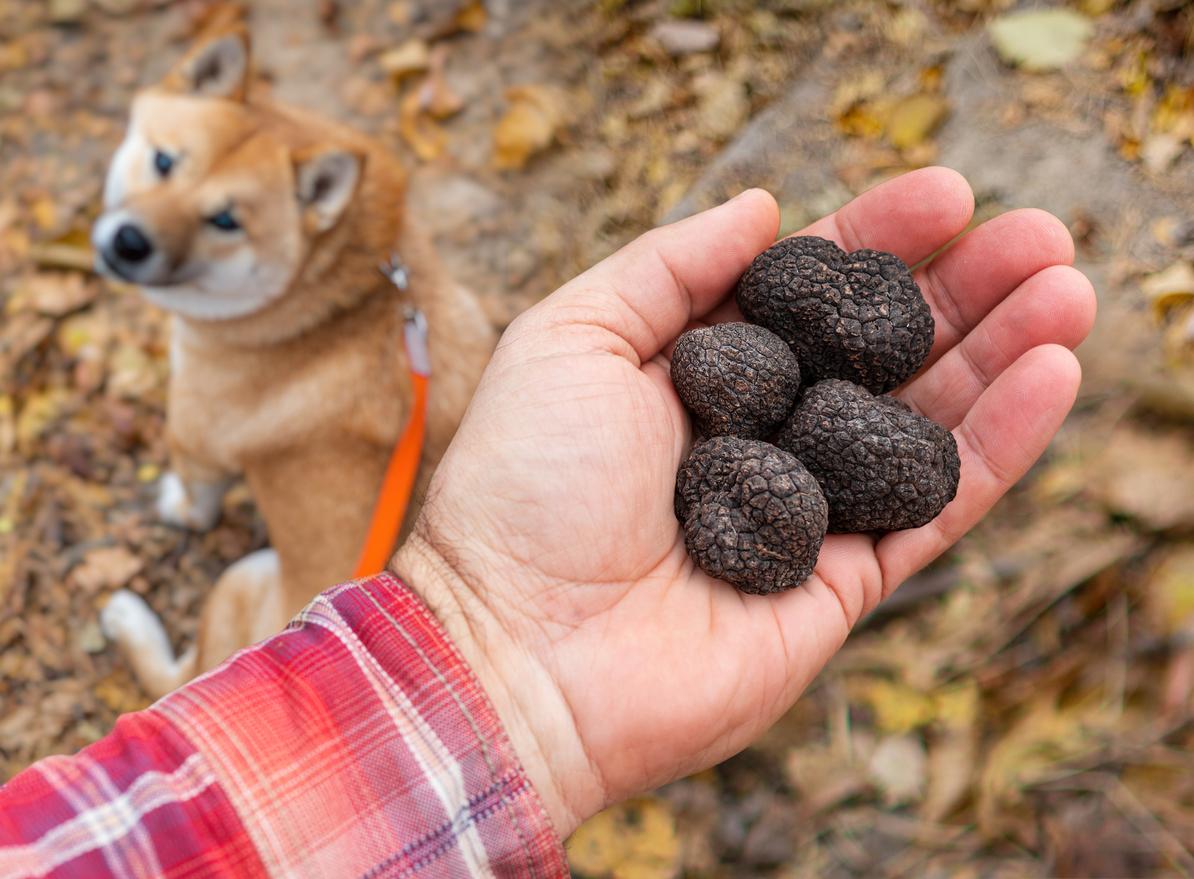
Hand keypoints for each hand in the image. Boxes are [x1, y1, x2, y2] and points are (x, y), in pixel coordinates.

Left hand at [390, 168, 1095, 835]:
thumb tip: (766, 205)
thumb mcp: (571, 336)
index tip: (948, 192)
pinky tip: (1050, 376)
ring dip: (999, 354)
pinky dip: (997, 446)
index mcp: (696, 376)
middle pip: (878, 351)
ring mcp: (806, 511)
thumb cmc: (525, 486)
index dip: (876, 241)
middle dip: (959, 290)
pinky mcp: (842, 583)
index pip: (805, 294)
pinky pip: (934, 507)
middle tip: (1038, 233)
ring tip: (1066, 290)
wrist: (515, 649)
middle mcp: (758, 437)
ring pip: (922, 421)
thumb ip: (669, 265)